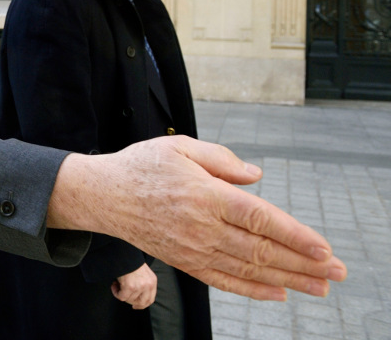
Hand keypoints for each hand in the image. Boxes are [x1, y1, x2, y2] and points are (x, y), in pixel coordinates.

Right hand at [47, 136, 347, 300]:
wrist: (103, 195)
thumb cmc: (140, 166)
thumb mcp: (178, 146)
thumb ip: (220, 159)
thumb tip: (255, 176)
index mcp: (204, 194)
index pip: (259, 218)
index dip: (294, 236)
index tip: (322, 247)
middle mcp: (201, 226)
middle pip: (260, 250)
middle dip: (303, 263)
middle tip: (336, 272)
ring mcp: (192, 248)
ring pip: (247, 269)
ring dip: (287, 280)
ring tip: (317, 287)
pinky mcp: (183, 261)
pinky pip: (223, 280)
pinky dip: (252, 290)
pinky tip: (276, 293)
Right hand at [110, 263, 155, 308]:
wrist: (124, 254)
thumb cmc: (131, 262)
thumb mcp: (143, 273)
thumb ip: (144, 284)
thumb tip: (137, 298)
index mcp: (152, 281)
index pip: (150, 299)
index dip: (142, 305)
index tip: (135, 306)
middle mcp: (148, 285)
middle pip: (142, 303)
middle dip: (131, 302)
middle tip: (123, 296)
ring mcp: (140, 286)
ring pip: (130, 300)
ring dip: (121, 294)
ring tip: (117, 284)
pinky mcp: (130, 287)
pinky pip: (122, 297)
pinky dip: (116, 292)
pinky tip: (114, 285)